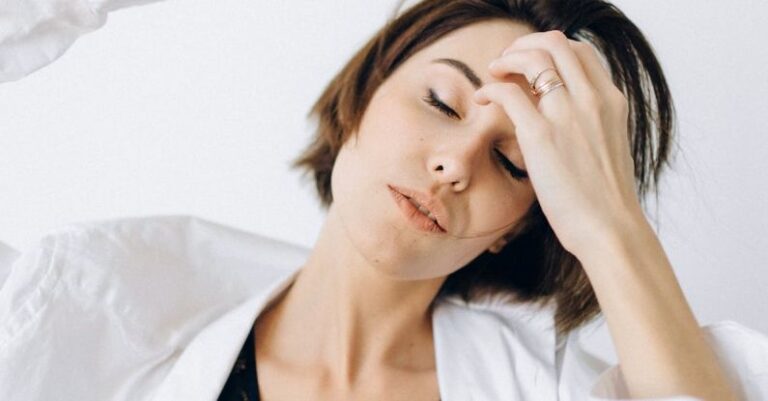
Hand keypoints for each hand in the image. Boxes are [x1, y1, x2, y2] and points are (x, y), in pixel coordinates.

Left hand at [473, 30, 642, 256]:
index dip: (551, 50)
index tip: (531, 64)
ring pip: (533, 57)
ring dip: (507, 58)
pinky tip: (481, 99)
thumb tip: (564, 118)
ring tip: (493, 72)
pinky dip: (490, 88)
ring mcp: (567, 114)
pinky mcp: (541, 136)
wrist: (610, 229)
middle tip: (506, 62)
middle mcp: (593, 99)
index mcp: (611, 101)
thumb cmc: (606, 200)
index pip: (581, 52)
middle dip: (525, 45)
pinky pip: (508, 93)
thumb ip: (591, 124)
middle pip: (556, 43)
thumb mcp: (608, 148)